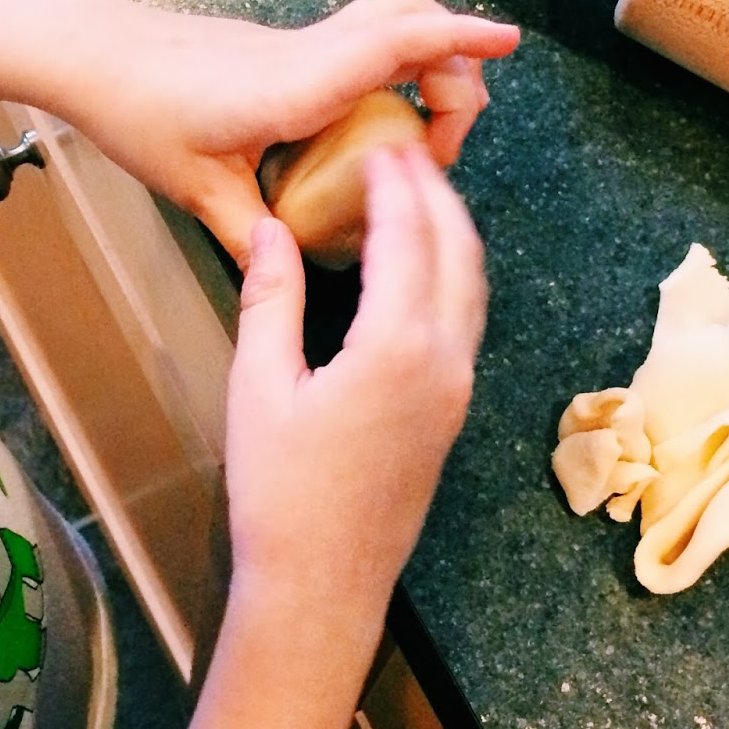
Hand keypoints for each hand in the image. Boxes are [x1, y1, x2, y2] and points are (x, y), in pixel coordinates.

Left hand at [65, 0, 518, 265]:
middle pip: (405, 13)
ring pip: (382, 19)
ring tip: (419, 128)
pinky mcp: (278, 48)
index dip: (458, 39)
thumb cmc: (137, 113)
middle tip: (450, 131)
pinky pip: (354, 40)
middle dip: (453, 57)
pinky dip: (386, 63)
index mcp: (296, 84)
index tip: (508, 41)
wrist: (88, 55)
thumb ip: (254, 238)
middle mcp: (305, 52)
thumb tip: (290, 276)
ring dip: (420, 56)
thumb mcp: (198, 190)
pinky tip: (367, 122)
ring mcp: (292, 43)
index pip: (395, 43)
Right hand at [222, 145, 487, 618]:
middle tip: (402, 150)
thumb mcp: (258, 388)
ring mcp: (456, 387)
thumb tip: (268, 229)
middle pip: (456, 249)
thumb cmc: (281, 493)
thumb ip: (270, 299)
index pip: (406, 236)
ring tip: (417, 194)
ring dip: (451, 230)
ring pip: (470, 284)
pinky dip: (451, 272)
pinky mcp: (452, 410)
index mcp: (396, 346)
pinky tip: (420, 267)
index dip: (393, 183)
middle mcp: (443, 359)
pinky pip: (465, 318)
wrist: (324, 585)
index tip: (377, 142)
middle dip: (434, 193)